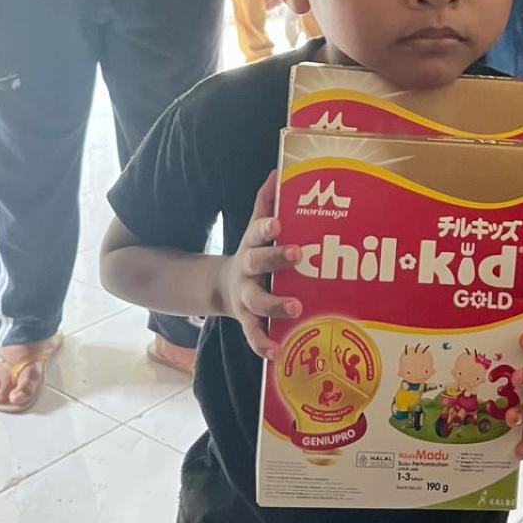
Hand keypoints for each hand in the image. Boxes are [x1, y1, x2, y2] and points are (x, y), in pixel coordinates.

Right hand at [218, 171, 301, 359]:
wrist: (224, 287)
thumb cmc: (255, 253)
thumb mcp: (256, 227)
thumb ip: (267, 201)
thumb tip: (279, 169)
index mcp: (252, 245)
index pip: (258, 231)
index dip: (267, 227)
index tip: (278, 223)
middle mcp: (247, 271)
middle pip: (258, 263)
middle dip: (276, 258)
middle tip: (298, 254)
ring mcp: (246, 298)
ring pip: (258, 302)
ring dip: (276, 304)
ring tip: (296, 308)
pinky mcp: (248, 321)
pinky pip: (254, 334)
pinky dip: (263, 344)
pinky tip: (277, 353)